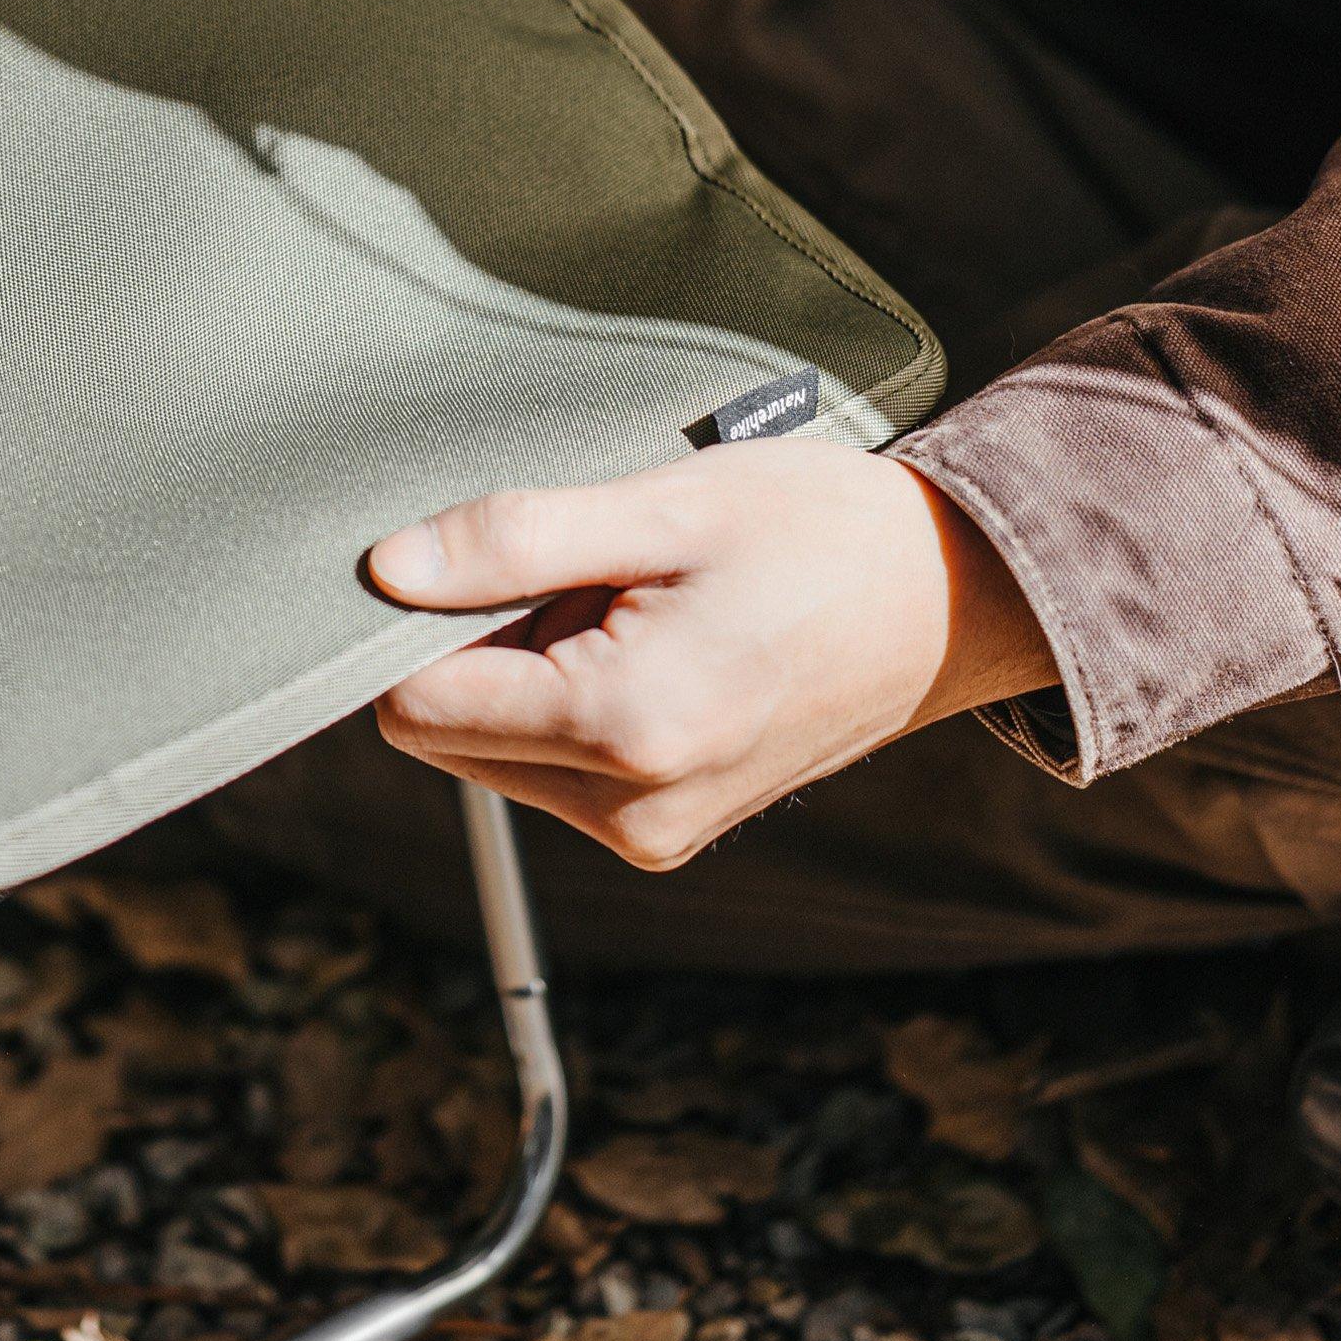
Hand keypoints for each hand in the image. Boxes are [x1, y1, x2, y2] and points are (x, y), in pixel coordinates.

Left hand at [367, 441, 1054, 869]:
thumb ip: (514, 541)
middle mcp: (630, 811)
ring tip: (639, 609)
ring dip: (534, 673)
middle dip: (486, 647)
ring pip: (496, 751)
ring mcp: (650, 834)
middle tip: (594, 578)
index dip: (421, 621)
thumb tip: (387, 573)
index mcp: (624, 728)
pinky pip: (555, 767)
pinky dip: (575, 703)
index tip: (486, 558)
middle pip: (447, 733)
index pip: (415, 703)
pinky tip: (655, 646)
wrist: (953, 599)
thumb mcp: (665, 506)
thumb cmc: (824, 533)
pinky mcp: (664, 834)